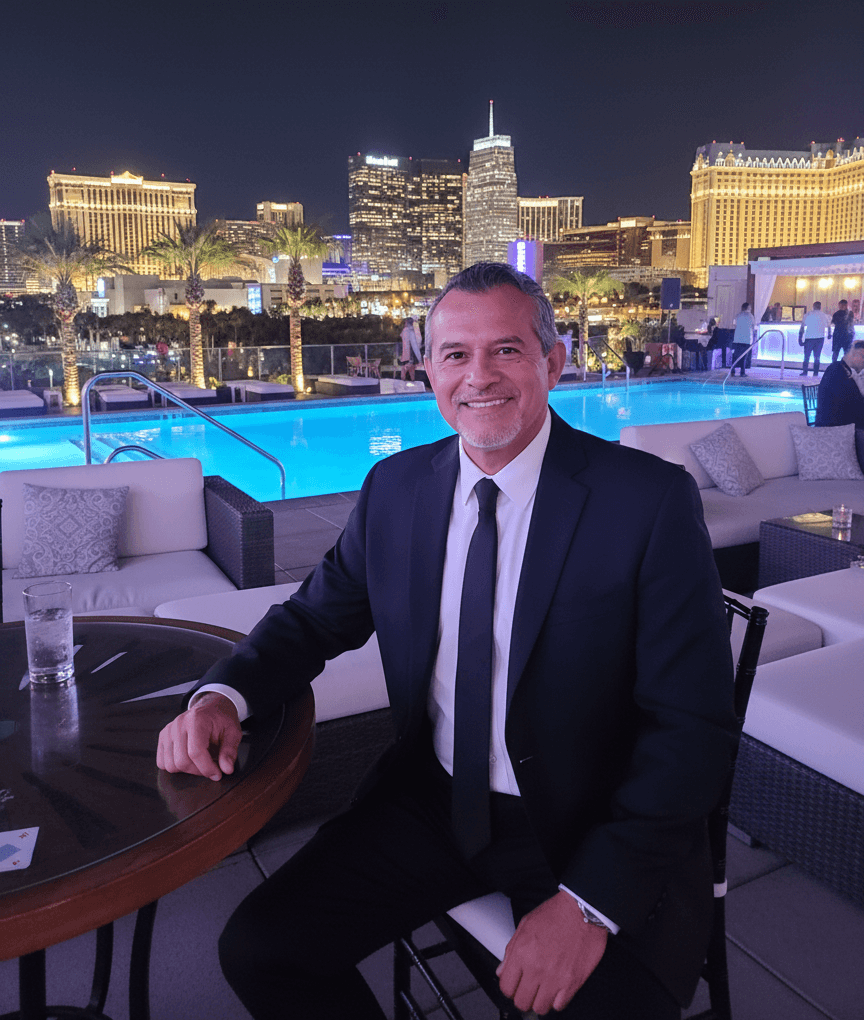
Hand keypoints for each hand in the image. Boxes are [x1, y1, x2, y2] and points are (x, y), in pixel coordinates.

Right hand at [156, 692, 240, 780]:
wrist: (211, 707)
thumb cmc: (221, 720)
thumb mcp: (233, 732)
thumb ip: (229, 751)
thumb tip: (227, 769)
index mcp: (196, 720)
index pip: (196, 752)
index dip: (207, 768)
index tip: (217, 774)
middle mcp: (179, 724)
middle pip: (181, 762)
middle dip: (198, 771)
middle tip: (211, 767)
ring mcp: (168, 730)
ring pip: (170, 765)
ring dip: (187, 770)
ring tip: (201, 761)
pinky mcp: (162, 737)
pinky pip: (162, 762)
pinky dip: (175, 767)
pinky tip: (189, 759)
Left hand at [496, 890, 607, 1014]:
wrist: (583, 910)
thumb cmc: (556, 913)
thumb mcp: (525, 924)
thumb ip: (511, 949)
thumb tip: (503, 970)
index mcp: (522, 952)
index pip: (506, 987)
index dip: (509, 988)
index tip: (514, 985)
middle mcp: (537, 968)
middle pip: (521, 1002)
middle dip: (522, 997)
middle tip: (528, 989)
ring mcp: (555, 977)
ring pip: (540, 1008)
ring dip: (539, 1001)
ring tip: (542, 990)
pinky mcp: (573, 982)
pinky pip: (559, 1006)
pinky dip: (557, 1001)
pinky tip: (557, 989)